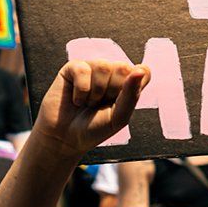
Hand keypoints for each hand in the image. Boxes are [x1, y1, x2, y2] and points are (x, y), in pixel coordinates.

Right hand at [34, 60, 148, 159]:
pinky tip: (76, 100)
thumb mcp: (118, 117)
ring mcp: (92, 68)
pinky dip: (81, 90)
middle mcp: (111, 73)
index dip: (134, 85)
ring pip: (103, 66)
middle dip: (113, 91)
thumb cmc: (94, 129)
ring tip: (88, 103)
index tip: (121, 102)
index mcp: (127, 83)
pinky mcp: (73, 68)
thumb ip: (132, 94)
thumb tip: (139, 70)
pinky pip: (83, 69)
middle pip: (123, 67)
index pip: (143, 71)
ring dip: (96, 92)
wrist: (64, 140)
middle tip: (101, 105)